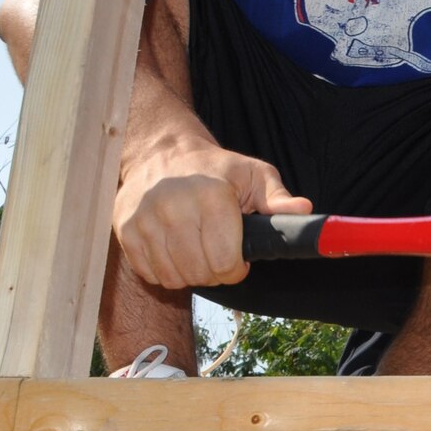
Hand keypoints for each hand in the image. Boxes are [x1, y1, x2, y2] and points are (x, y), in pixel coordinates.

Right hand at [113, 142, 310, 288]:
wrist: (162, 152)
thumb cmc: (216, 167)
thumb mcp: (254, 174)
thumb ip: (277, 198)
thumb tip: (304, 210)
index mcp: (211, 195)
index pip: (225, 260)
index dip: (236, 269)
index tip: (238, 261)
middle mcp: (174, 208)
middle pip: (201, 272)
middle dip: (216, 272)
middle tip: (219, 257)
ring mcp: (145, 220)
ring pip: (175, 277)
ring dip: (191, 274)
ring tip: (198, 252)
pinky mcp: (125, 231)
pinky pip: (150, 274)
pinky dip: (166, 271)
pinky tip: (175, 251)